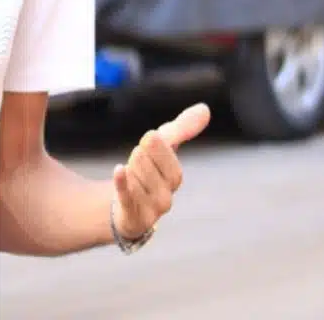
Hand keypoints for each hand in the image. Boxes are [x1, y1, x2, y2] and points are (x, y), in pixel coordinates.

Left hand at [111, 102, 210, 240]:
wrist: (125, 207)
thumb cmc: (148, 171)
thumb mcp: (163, 147)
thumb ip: (183, 129)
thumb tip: (205, 108)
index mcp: (174, 178)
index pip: (169, 159)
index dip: (156, 146)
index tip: (148, 137)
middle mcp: (166, 197)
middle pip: (151, 169)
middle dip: (139, 157)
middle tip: (136, 156)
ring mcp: (149, 210)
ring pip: (137, 181)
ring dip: (129, 170)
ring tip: (128, 169)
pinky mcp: (131, 216)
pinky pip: (126, 198)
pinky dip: (122, 183)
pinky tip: (118, 169)